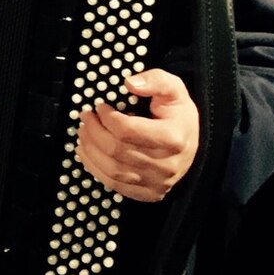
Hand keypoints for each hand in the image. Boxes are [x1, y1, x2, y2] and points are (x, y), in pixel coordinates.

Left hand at [76, 68, 199, 202]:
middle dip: (94, 132)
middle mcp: (166, 165)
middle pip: (116, 150)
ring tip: (83, 133)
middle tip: (85, 118)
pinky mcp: (149, 194)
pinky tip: (87, 153)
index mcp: (172, 138)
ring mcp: (158, 183)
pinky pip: (115, 185)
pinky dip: (95, 169)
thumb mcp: (174, 90)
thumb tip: (129, 83)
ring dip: (90, 151)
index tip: (99, 106)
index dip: (106, 118)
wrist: (190, 143)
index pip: (127, 130)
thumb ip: (156, 80)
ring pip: (112, 170)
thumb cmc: (178, 115)